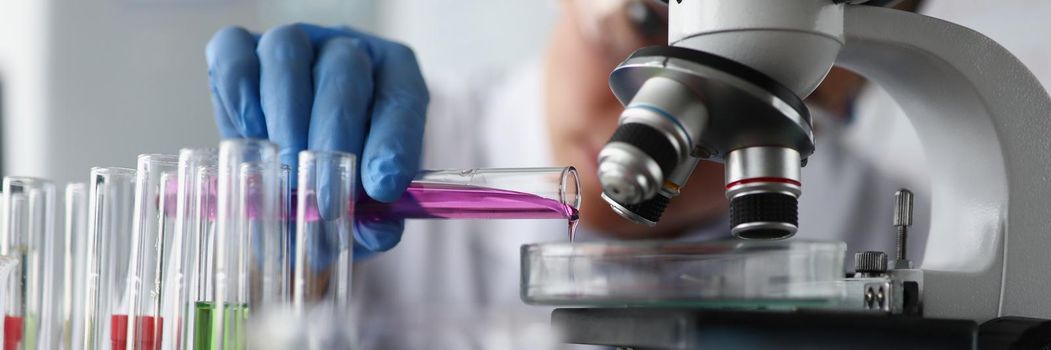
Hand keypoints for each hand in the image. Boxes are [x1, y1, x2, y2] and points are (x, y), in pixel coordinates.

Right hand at [206, 23, 427, 258]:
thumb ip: (376, 219)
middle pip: (344, 70)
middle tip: (325, 194)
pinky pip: (235, 56)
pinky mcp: (241, 47)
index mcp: (395, 78)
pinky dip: (238, 96)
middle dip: (334, 136)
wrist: (293, 174)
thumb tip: (376, 230)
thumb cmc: (339, 182)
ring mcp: (294, 42)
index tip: (383, 187)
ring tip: (288, 174)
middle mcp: (347, 51)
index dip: (394, 141)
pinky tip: (248, 137)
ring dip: (286, 119)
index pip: (402, 97)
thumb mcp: (365, 204)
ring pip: (287, 54)